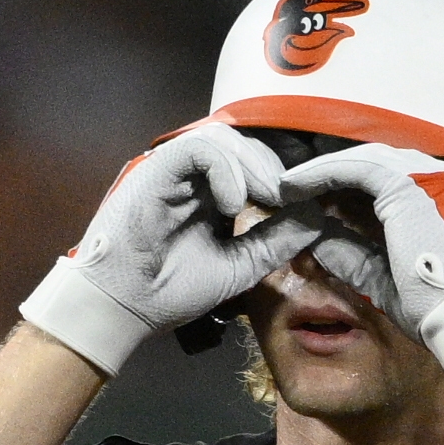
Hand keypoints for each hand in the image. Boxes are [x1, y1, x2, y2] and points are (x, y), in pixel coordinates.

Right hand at [19, 125, 322, 376]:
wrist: (126, 307)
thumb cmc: (172, 289)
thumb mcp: (240, 266)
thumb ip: (274, 242)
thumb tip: (317, 219)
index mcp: (212, 193)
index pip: (254, 160)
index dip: (283, 169)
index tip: (305, 195)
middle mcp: (194, 176)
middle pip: (245, 142)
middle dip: (275, 167)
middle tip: (291, 197)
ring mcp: (175, 170)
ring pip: (224, 137)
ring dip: (255, 166)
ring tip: (268, 198)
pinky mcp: (158, 170)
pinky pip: (199, 148)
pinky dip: (225, 170)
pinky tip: (234, 203)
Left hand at [279, 143, 443, 380]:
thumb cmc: (435, 305)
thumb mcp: (386, 275)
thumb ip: (355, 254)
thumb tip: (318, 240)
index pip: (390, 179)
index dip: (350, 185)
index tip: (318, 200)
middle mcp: (443, 179)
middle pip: (377, 163)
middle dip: (334, 174)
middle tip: (296, 189)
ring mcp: (429, 177)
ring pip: (364, 161)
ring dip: (324, 172)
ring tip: (290, 188)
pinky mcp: (408, 185)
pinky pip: (356, 168)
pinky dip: (323, 174)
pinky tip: (296, 187)